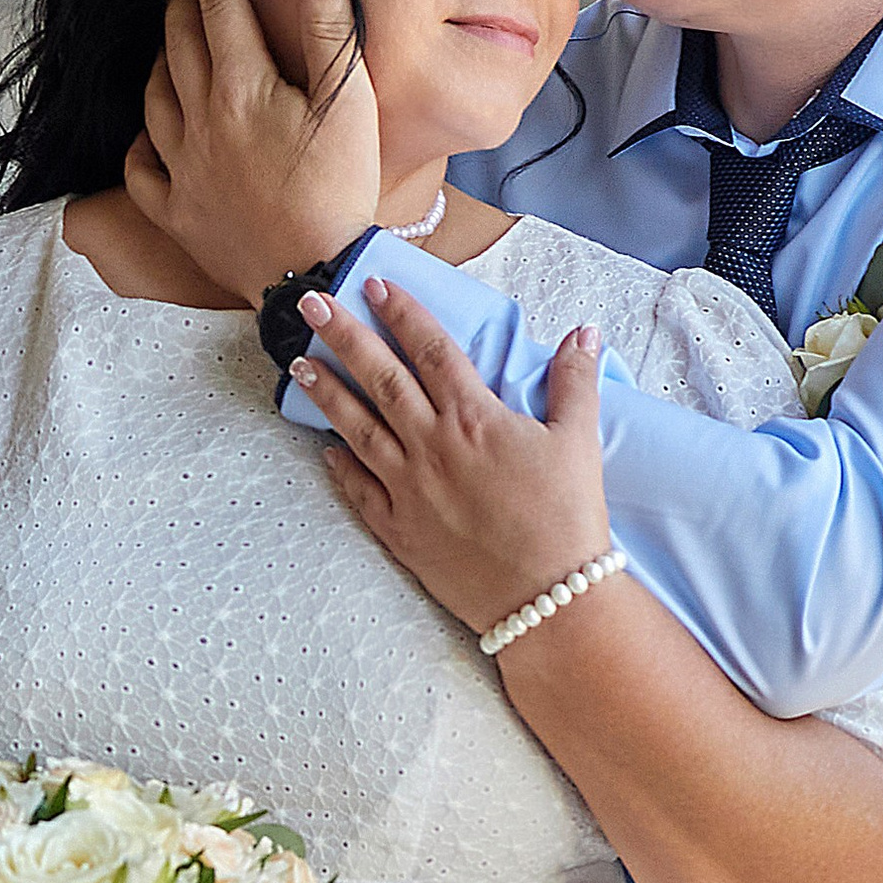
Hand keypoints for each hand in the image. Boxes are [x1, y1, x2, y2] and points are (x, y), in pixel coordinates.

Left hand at [122, 0, 382, 295]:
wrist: (314, 276)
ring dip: (160, 58)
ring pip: (153, 95)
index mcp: (242, 87)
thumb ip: (331, 30)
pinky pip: (140, 168)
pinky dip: (141, 140)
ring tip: (170, 40)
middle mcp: (201, 120)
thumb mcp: (351, 104)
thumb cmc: (341, 192)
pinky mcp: (176, 213)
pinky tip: (150, 131)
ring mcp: (182, 168)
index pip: (216, 3)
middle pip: (178, 39)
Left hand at [293, 277, 612, 637]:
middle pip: (379, 378)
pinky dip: (341, 468)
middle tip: (308, 303)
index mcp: (473, 418)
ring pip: (357, 429)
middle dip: (343, 335)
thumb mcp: (578, 441)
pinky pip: (361, 492)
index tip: (372, 284)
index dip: (401, 312)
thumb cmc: (568, 517)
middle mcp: (432, 446)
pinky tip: (324, 450)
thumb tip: (584, 332)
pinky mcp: (402, 531)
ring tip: (298, 365)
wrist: (549, 598)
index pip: (429, 349)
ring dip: (326, 393)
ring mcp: (410, 489)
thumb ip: (575, 382)